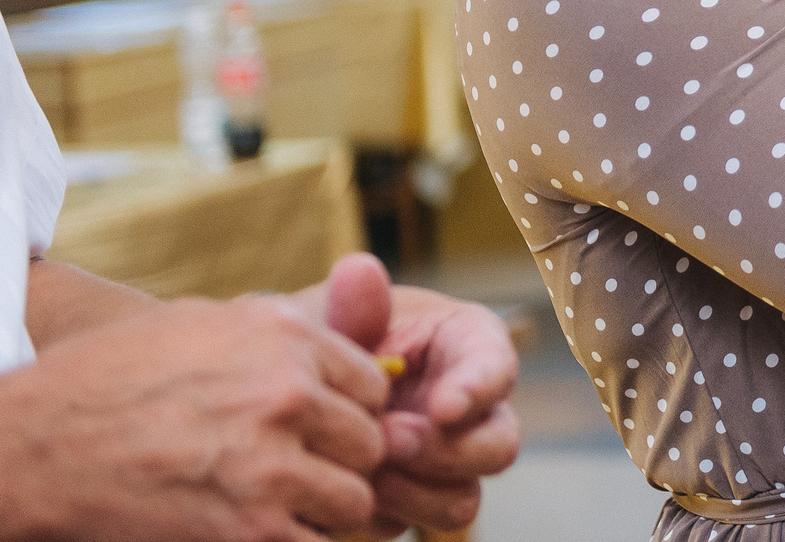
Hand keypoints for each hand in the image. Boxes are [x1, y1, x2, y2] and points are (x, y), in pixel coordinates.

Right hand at [0, 293, 389, 540]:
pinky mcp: (248, 531)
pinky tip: (267, 533)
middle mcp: (289, 395)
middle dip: (345, 464)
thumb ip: (277, 332)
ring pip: (354, 502)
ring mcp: (271, 466)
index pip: (374, 386)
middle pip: (370, 444)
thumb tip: (337, 341)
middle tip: (310, 477)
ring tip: (289, 510)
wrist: (35, 446)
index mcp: (286, 339)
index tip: (324, 433)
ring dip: (328, 511)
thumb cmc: (111, 378)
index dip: (351, 414)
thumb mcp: (201, 323)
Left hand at [304, 254, 520, 536]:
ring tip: (365, 470)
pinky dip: (386, 513)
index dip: (479, 389)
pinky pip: (418, 525)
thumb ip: (352, 303)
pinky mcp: (415, 500)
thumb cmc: (323, 340)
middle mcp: (470, 408)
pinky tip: (347, 490)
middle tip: (390, 441)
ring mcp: (446, 461)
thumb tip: (360, 269)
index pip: (497, 365)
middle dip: (449, 451)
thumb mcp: (332, 315)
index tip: (442, 406)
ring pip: (463, 498)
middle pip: (499, 445)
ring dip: (416, 491)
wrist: (285, 394)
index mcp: (465, 346)